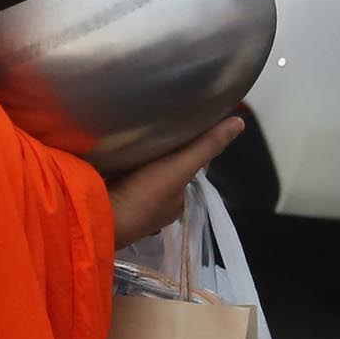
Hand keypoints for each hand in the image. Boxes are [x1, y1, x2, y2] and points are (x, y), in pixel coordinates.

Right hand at [109, 118, 242, 244]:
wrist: (99, 216)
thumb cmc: (145, 195)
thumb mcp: (181, 167)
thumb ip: (206, 146)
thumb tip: (240, 123)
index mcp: (178, 202)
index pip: (188, 171)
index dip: (187, 150)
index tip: (180, 127)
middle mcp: (159, 208)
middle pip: (164, 175)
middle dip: (160, 158)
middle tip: (151, 129)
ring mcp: (133, 208)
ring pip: (142, 179)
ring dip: (138, 165)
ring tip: (131, 139)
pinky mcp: (110, 203)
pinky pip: (120, 182)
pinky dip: (118, 171)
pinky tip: (110, 157)